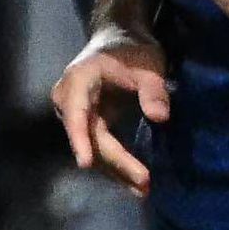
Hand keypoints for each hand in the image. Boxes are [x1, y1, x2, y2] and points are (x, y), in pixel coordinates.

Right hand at [54, 25, 173, 196]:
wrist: (118, 39)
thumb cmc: (132, 49)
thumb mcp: (148, 63)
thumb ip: (153, 89)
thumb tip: (160, 117)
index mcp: (78, 80)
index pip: (76, 114)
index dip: (80, 139)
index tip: (86, 163)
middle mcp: (68, 100)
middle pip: (89, 138)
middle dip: (116, 162)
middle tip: (144, 181)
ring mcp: (74, 115)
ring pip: (93, 148)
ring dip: (116, 171)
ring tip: (143, 190)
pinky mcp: (86, 125)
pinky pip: (98, 147)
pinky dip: (116, 164)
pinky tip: (134, 182)